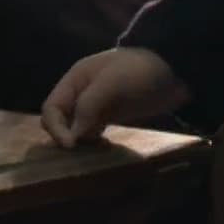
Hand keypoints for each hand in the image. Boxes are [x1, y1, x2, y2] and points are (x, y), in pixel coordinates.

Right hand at [41, 47, 187, 147]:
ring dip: (79, 142)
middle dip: (65, 136)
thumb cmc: (139, 71)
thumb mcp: (113, 83)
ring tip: (91, 154)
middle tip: (80, 153)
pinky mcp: (110, 116)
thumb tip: (72, 135)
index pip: (51, 108)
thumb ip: (89, 105)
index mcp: (75, 80)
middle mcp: (80, 93)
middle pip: (60, 120)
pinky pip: (92, 132)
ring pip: (75, 129)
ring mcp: (95, 106)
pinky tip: (103, 149)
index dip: (55, 127)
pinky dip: (93, 142)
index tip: (71, 145)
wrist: (172, 69)